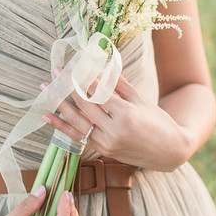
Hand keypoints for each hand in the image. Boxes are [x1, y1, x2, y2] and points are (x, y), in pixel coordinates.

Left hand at [42, 73, 190, 172]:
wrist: (170, 151)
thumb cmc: (159, 121)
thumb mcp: (141, 99)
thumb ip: (119, 84)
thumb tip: (100, 65)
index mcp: (126, 115)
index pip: (97, 92)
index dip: (82, 77)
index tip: (72, 64)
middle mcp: (114, 131)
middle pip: (84, 105)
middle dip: (67, 86)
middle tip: (55, 71)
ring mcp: (107, 143)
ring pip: (77, 122)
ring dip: (58, 105)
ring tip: (45, 90)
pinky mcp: (103, 151)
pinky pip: (78, 137)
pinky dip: (62, 127)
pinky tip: (47, 116)